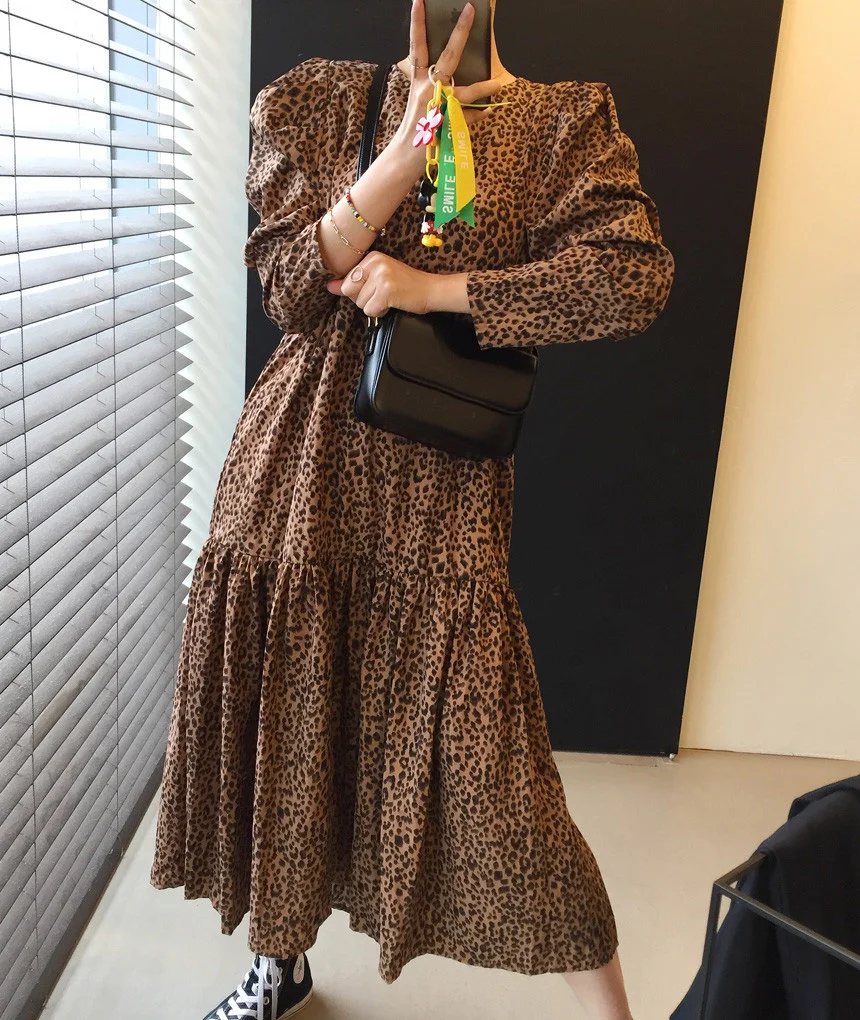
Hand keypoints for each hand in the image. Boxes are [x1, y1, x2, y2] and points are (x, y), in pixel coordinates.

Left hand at [325, 250, 435, 317]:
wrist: (431, 289)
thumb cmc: (406, 285)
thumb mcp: (378, 278)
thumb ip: (354, 282)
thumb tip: (329, 287)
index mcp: (371, 257)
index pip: (347, 280)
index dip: (359, 291)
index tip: (376, 288)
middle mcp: (375, 263)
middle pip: (349, 291)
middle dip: (364, 299)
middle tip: (382, 294)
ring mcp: (381, 276)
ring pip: (359, 303)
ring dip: (374, 306)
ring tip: (390, 298)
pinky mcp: (386, 290)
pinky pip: (370, 310)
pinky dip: (381, 312)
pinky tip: (393, 303)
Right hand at [392, 0, 504, 166]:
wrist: (405, 157)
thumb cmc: (415, 128)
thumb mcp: (420, 103)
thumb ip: (433, 88)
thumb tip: (449, 75)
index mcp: (418, 81)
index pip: (417, 47)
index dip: (418, 24)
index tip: (420, 0)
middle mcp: (428, 88)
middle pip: (447, 57)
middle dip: (460, 33)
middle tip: (471, 9)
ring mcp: (440, 105)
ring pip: (467, 91)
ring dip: (485, 87)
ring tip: (499, 83)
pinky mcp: (450, 123)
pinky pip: (471, 116)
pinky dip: (480, 114)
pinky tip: (489, 110)